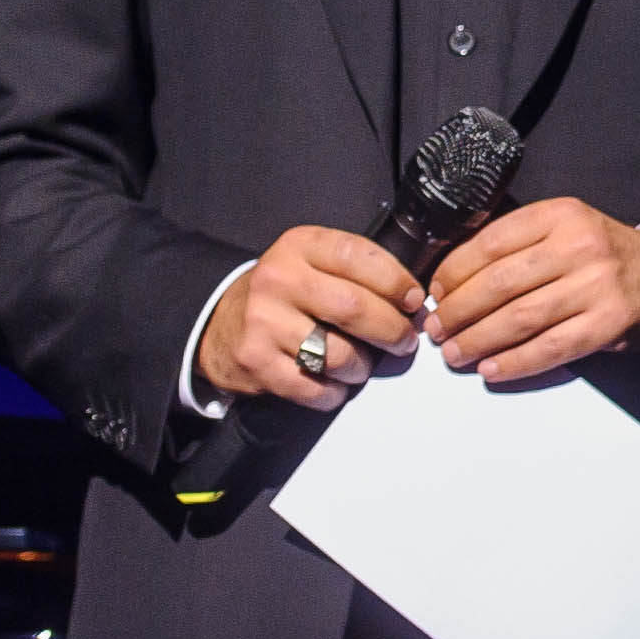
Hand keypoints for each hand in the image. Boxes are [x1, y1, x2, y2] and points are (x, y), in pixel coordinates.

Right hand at [199, 225, 424, 409]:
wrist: (225, 322)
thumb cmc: (288, 293)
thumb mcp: (315, 262)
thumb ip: (358, 271)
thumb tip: (413, 303)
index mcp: (300, 246)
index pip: (359, 256)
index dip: (396, 281)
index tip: (414, 300)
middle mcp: (279, 279)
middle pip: (353, 308)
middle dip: (392, 330)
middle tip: (405, 341)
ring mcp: (263, 321)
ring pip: (338, 354)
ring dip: (363, 366)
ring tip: (363, 364)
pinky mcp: (256, 361)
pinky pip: (313, 388)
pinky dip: (335, 392)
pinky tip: (336, 384)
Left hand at [427, 198, 639, 383]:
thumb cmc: (603, 255)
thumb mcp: (566, 228)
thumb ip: (519, 242)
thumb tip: (452, 278)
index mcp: (561, 215)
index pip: (491, 242)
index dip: (454, 272)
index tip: (435, 293)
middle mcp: (580, 245)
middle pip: (500, 283)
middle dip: (459, 311)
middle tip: (438, 329)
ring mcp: (598, 285)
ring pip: (520, 318)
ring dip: (479, 340)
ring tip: (455, 354)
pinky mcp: (609, 322)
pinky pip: (551, 348)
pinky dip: (515, 362)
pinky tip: (492, 369)